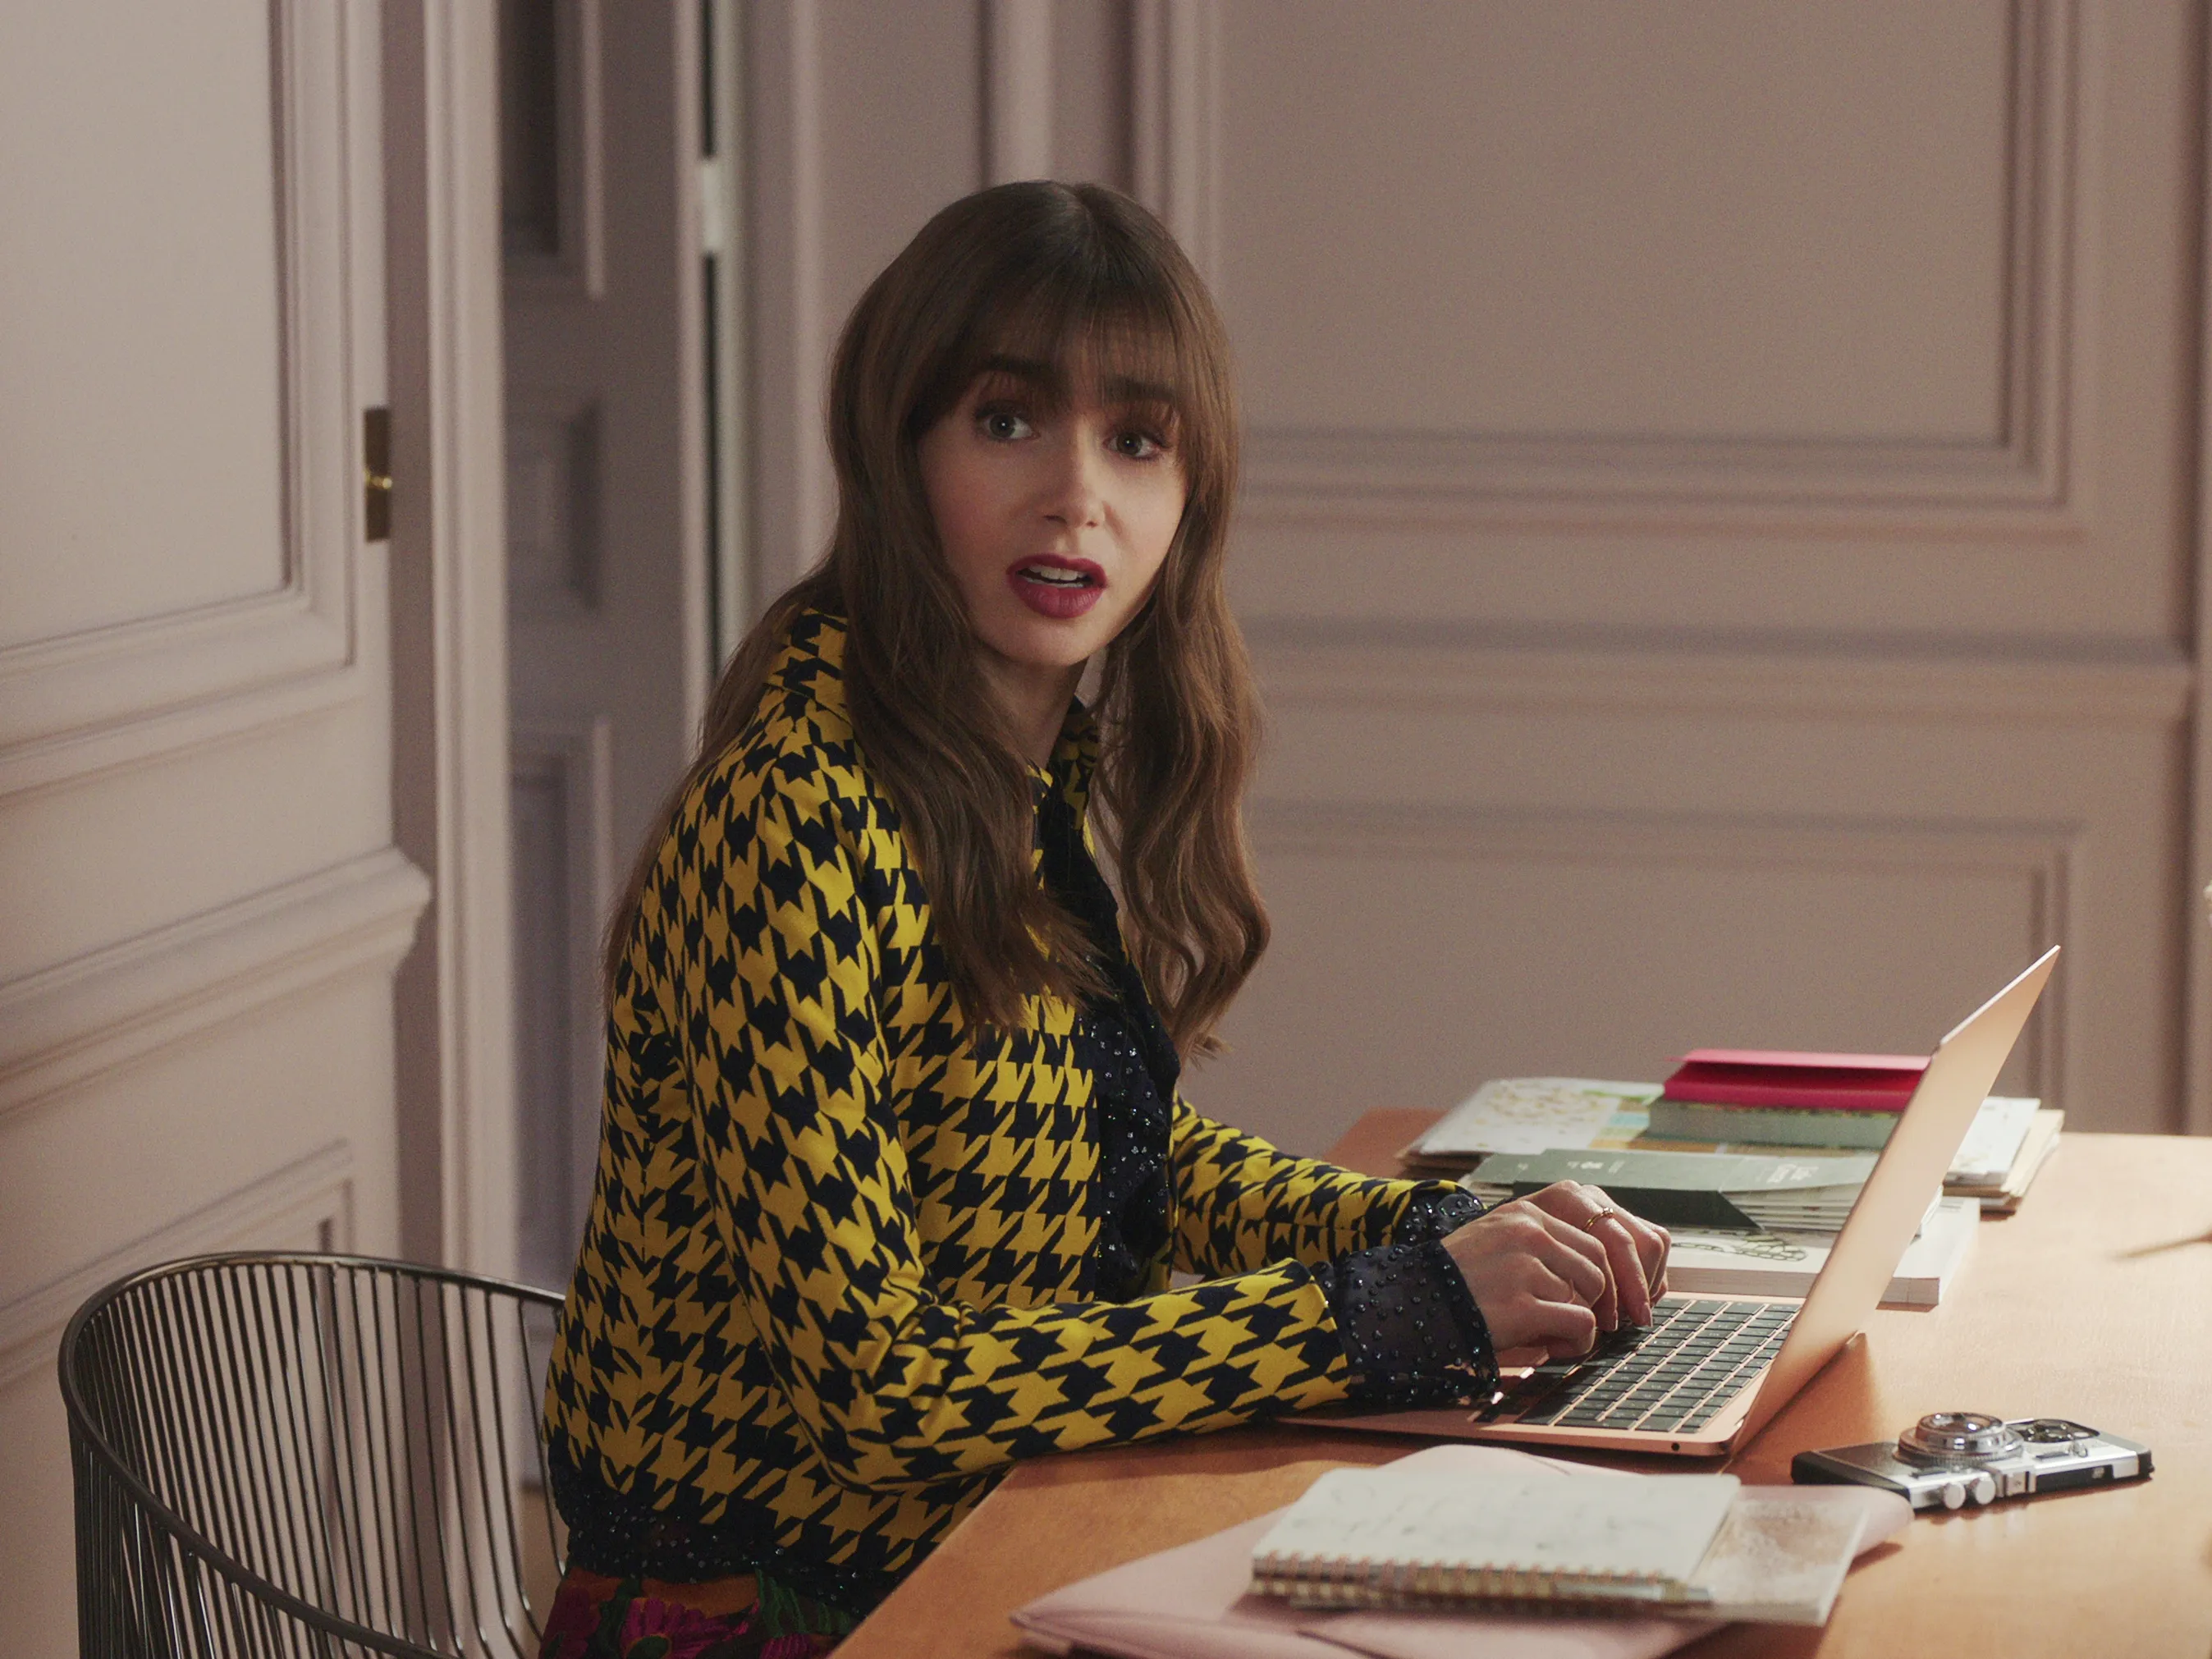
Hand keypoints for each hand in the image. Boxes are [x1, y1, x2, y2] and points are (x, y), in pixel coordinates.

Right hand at [1441, 1181, 1669, 1362]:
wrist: (1411, 1306)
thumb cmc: (1457, 1282)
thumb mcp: (1498, 1241)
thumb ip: (1543, 1244)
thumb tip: (1604, 1270)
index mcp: (1526, 1212)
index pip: (1595, 1236)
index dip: (1611, 1272)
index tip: (1617, 1298)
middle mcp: (1527, 1231)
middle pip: (1598, 1265)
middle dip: (1603, 1298)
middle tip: (1595, 1325)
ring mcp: (1525, 1265)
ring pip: (1591, 1294)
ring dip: (1585, 1321)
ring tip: (1558, 1335)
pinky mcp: (1522, 1303)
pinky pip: (1579, 1324)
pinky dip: (1576, 1342)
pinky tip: (1552, 1347)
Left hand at [1519, 1181, 1669, 1330]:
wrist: (1496, 1248)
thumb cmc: (1507, 1267)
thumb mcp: (1523, 1272)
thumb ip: (1557, 1288)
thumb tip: (1588, 1320)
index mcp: (1565, 1201)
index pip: (1614, 1241)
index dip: (1623, 1285)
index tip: (1616, 1321)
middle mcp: (1589, 1198)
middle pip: (1640, 1241)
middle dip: (1637, 1286)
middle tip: (1631, 1320)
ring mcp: (1607, 1206)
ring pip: (1653, 1241)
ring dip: (1645, 1281)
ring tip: (1629, 1311)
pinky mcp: (1622, 1220)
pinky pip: (1654, 1243)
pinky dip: (1650, 1275)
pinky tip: (1633, 1298)